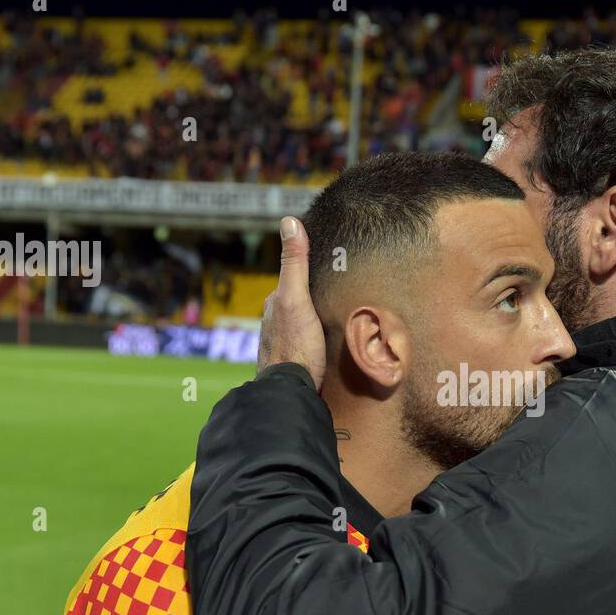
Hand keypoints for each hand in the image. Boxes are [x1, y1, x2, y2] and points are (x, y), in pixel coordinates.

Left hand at [258, 216, 325, 388]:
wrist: (291, 393)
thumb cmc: (295, 345)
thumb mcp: (296, 298)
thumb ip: (294, 263)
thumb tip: (289, 221)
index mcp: (275, 304)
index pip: (294, 280)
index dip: (312, 273)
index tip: (333, 265)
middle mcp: (274, 323)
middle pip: (299, 302)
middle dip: (315, 298)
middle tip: (342, 293)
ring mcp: (283, 344)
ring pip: (303, 324)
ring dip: (318, 321)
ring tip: (340, 318)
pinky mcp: (294, 364)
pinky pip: (308, 344)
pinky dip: (317, 340)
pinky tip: (331, 344)